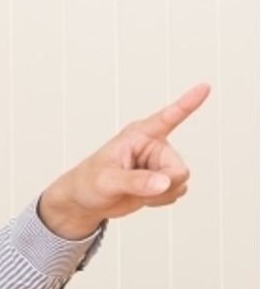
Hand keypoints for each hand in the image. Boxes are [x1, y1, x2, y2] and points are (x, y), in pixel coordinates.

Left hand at [39, 83, 210, 237]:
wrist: (85, 201)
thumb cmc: (89, 182)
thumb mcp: (106, 181)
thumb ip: (135, 182)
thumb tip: (165, 183)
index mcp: (139, 135)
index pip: (166, 118)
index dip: (187, 103)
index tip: (204, 87)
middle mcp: (154, 146)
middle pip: (179, 169)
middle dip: (163, 184)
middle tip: (138, 189)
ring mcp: (160, 163)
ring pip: (180, 182)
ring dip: (160, 194)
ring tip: (135, 191)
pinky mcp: (163, 179)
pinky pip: (176, 192)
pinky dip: (160, 200)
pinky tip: (142, 196)